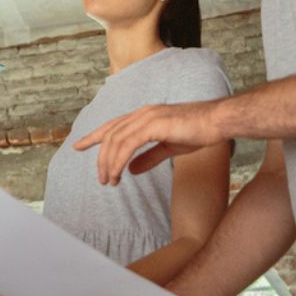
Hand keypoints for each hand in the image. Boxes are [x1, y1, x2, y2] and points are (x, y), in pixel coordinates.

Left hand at [72, 101, 222, 184]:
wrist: (217, 122)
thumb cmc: (198, 131)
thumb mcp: (169, 147)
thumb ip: (149, 157)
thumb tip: (131, 169)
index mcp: (144, 116)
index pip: (112, 126)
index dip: (94, 136)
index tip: (78, 146)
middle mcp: (142, 113)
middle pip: (110, 135)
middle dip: (101, 159)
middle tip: (102, 180)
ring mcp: (147, 117)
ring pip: (116, 140)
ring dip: (109, 163)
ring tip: (110, 181)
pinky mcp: (154, 124)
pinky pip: (128, 144)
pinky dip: (119, 160)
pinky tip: (118, 174)